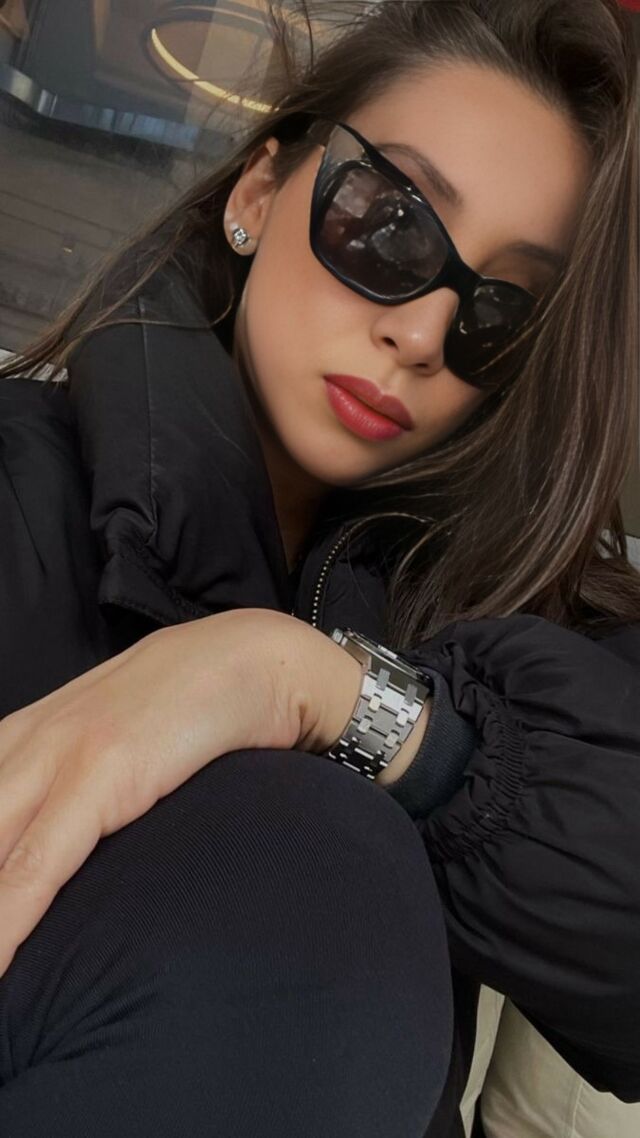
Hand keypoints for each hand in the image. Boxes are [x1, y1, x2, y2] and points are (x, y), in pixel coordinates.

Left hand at [0, 608, 310, 974]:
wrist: (253, 658)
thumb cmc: (190, 704)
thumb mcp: (116, 738)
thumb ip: (78, 784)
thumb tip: (67, 845)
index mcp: (22, 737)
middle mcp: (25, 744)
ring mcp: (58, 754)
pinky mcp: (100, 772)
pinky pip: (31, 867)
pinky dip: (5, 924)